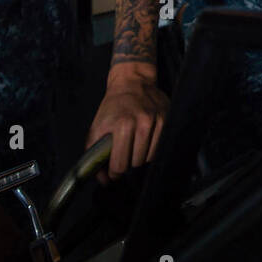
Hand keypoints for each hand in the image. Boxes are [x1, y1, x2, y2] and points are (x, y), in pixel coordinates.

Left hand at [86, 63, 168, 183]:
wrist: (133, 81)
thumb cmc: (113, 106)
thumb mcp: (97, 127)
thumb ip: (95, 154)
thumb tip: (103, 180)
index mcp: (121, 125)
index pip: (120, 164)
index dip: (114, 171)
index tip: (113, 169)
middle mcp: (141, 123)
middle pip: (136, 163)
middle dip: (127, 163)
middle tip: (123, 155)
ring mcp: (156, 121)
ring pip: (149, 158)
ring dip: (140, 157)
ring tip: (133, 146)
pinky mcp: (166, 120)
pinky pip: (160, 148)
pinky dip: (151, 149)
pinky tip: (144, 141)